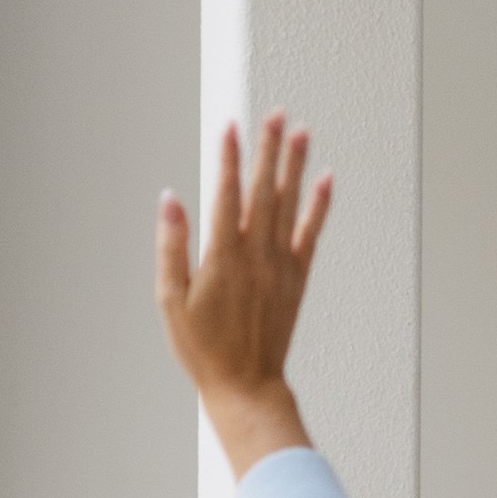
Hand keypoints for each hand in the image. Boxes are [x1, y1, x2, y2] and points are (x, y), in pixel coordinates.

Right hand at [159, 114, 330, 476]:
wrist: (245, 383)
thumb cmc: (202, 347)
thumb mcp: (171, 300)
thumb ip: (172, 246)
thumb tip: (171, 201)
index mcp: (221, 256)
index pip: (226, 193)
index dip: (228, 156)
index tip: (231, 125)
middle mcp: (256, 252)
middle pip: (264, 189)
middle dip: (269, 148)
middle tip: (276, 115)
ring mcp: (280, 262)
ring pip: (290, 203)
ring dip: (296, 166)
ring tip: (301, 132)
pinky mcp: (296, 275)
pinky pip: (311, 231)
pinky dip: (319, 204)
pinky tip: (325, 178)